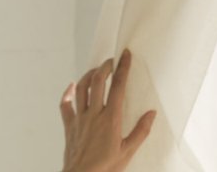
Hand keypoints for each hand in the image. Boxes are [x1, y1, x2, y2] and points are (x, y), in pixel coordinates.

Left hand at [59, 49, 155, 171]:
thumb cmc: (106, 167)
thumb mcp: (128, 151)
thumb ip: (141, 131)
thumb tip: (151, 113)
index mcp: (111, 118)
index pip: (118, 87)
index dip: (122, 68)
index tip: (125, 55)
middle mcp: (94, 113)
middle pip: (98, 81)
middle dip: (105, 66)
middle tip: (112, 60)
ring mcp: (79, 118)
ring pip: (81, 88)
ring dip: (88, 75)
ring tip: (97, 70)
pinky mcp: (69, 124)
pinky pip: (65, 104)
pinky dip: (67, 92)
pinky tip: (71, 86)